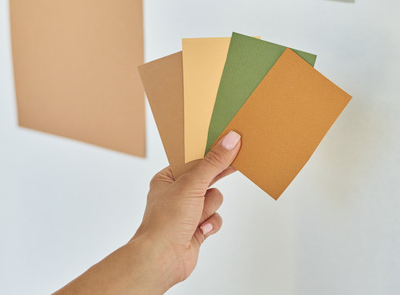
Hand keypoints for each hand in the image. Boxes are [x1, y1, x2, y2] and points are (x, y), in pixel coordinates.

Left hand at [130, 131, 241, 289]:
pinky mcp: (196, 228)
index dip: (211, 152)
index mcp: (167, 179)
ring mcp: (186, 212)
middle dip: (214, 180)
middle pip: (206, 179)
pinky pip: (215, 218)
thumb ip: (214, 163)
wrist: (161, 259)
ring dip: (209, 208)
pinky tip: (198, 231)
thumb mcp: (192, 185)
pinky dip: (210, 224)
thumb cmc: (166, 221)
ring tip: (196, 217)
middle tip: (238, 161)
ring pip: (214, 199)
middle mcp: (176, 194)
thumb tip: (230, 140)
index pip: (193, 159)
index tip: (230, 142)